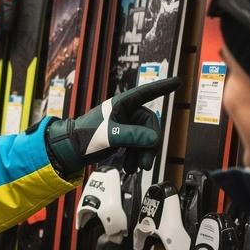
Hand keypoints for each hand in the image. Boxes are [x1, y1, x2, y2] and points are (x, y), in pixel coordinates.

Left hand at [45, 77, 179, 176]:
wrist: (72, 149)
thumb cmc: (84, 135)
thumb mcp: (108, 135)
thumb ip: (131, 136)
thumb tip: (154, 139)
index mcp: (121, 104)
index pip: (146, 93)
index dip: (162, 87)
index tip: (178, 81)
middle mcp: (126, 113)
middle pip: (150, 126)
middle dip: (150, 145)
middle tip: (146, 163)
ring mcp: (125, 126)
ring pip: (146, 139)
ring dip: (143, 154)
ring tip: (135, 167)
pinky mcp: (123, 137)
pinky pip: (138, 146)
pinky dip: (136, 157)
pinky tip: (129, 167)